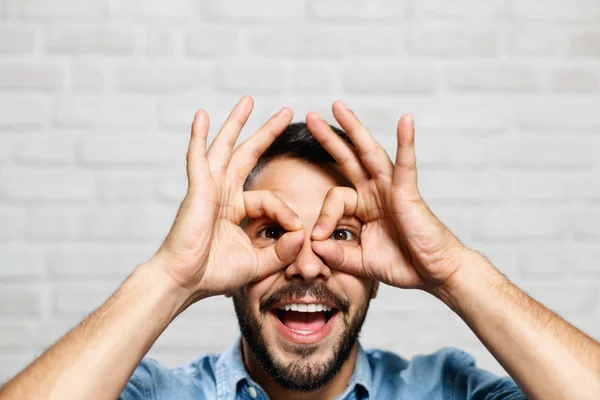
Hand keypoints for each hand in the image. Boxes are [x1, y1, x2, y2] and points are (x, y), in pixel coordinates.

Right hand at [153, 96, 304, 298]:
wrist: (186, 281)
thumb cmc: (215, 273)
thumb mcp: (259, 263)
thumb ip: (282, 250)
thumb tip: (302, 233)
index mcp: (236, 209)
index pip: (270, 199)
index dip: (287, 213)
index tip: (297, 232)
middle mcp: (223, 193)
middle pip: (248, 154)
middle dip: (267, 132)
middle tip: (286, 111)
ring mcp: (209, 188)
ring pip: (225, 148)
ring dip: (236, 123)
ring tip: (248, 101)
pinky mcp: (197, 189)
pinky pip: (198, 158)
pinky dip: (198, 136)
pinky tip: (201, 115)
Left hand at [306, 102, 469, 291]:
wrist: (435, 273)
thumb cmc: (404, 264)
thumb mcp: (361, 262)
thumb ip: (337, 254)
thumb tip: (314, 245)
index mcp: (364, 206)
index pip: (334, 198)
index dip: (322, 216)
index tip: (317, 239)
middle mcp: (376, 192)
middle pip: (349, 158)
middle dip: (330, 138)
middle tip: (311, 116)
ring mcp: (392, 189)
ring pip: (370, 153)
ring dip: (355, 129)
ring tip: (338, 107)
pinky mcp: (408, 192)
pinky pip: (406, 164)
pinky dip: (406, 142)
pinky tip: (405, 120)